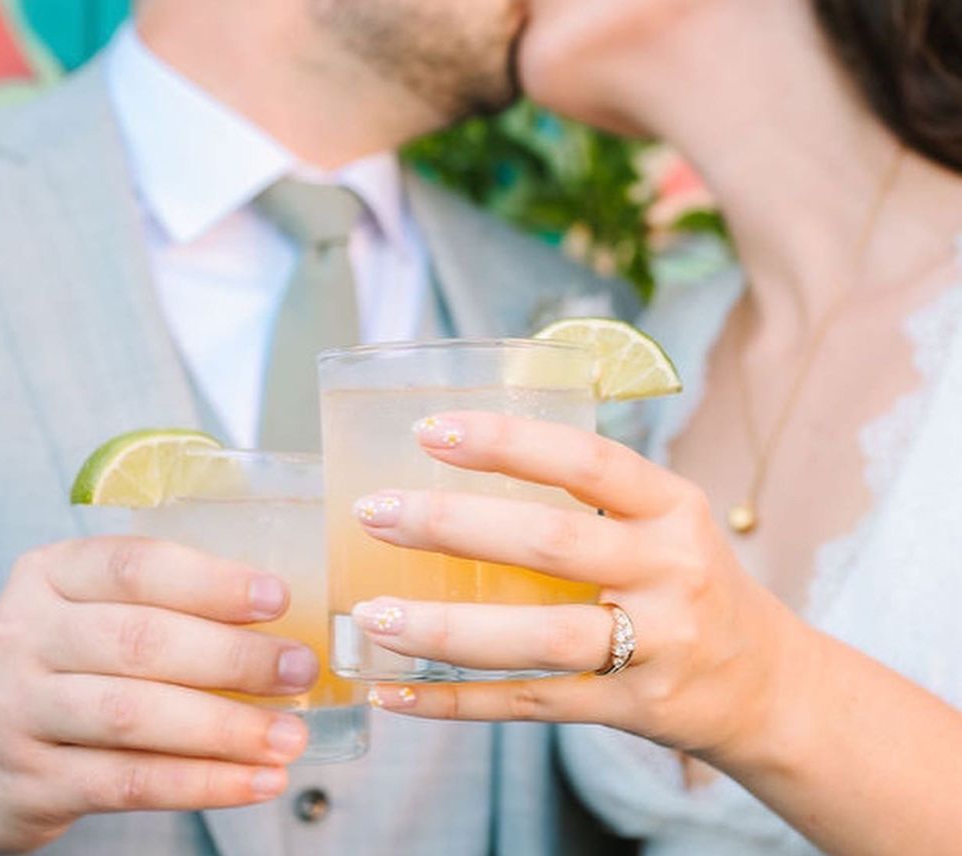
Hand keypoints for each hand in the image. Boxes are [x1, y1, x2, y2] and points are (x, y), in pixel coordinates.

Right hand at [0, 537, 317, 852]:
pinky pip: (128, 782)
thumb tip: (279, 625)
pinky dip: (202, 783)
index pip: (137, 566)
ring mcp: (19, 711)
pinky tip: (256, 780)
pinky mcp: (29, 782)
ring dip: (227, 729)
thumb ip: (165, 605)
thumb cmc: (65, 664)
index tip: (277, 600)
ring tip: (290, 736)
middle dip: (234, 659)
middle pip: (142, 642)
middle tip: (301, 671)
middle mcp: (26, 636)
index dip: (213, 582)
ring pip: (136, 716)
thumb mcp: (92, 612)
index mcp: (53, 575)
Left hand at [351, 412, 818, 770]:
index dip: (506, 442)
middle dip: (453, 525)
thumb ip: (592, 494)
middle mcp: (669, 573)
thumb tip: (471, 459)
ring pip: (535, 638)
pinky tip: (397, 691)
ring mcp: (652, 648)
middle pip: (551, 544)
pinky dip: (457, 702)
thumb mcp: (666, 520)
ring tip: (373, 614)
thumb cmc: (691, 581)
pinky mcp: (627, 709)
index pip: (586, 461)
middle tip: (377, 513)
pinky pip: (529, 705)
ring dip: (444, 627)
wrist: (766, 683)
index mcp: (674, 508)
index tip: (430, 430)